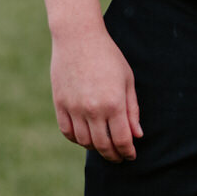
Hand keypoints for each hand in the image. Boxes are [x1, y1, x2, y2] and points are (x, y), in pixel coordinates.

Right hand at [49, 26, 142, 161]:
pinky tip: (86, 137)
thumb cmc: (108, 56)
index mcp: (113, 103)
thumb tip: (136, 135)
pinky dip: (76, 139)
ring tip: (103, 146)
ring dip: (95, 148)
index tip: (131, 155)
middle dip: (113, 155)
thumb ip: (132, 110)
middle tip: (118, 157)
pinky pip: (67, 131)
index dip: (127, 152)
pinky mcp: (59, 104)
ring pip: (84, 141)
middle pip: (103, 145)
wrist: (78, 37)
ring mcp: (74, 107)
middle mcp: (93, 109)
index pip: (121, 140)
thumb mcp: (127, 80)